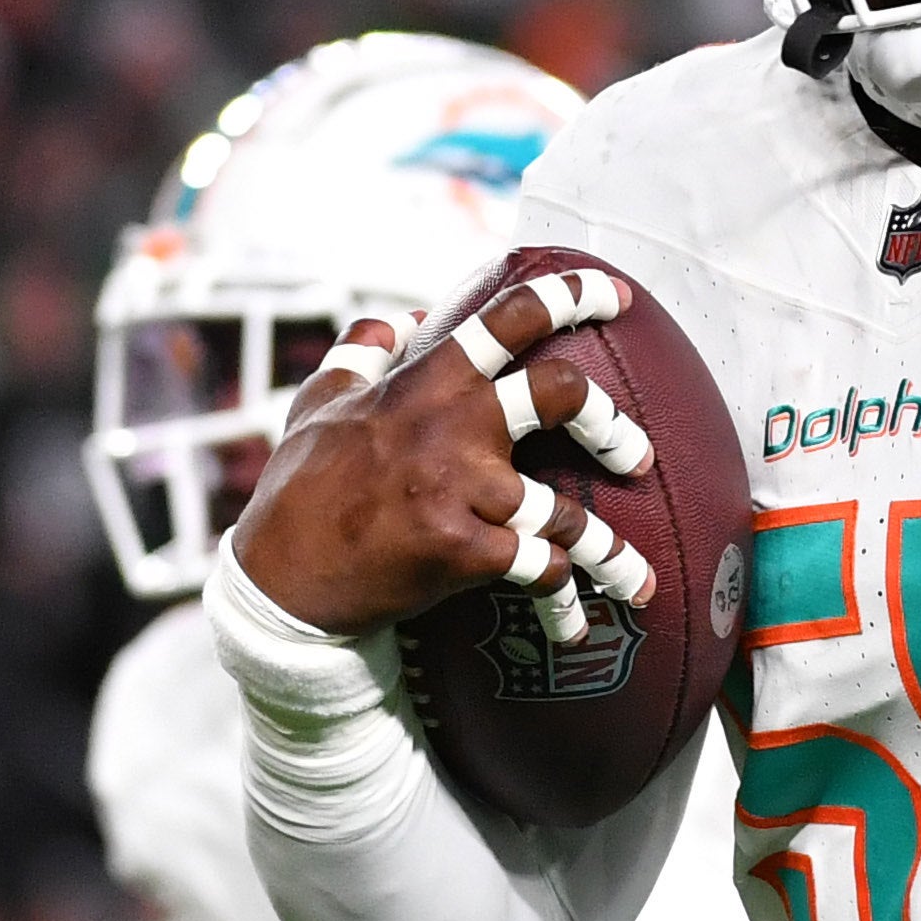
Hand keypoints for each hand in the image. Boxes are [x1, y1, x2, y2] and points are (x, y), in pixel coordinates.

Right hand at [226, 258, 657, 643]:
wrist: (281, 580)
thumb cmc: (301, 487)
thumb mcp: (320, 402)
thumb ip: (364, 351)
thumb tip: (406, 318)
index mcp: (423, 383)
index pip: (507, 318)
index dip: (569, 296)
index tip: (616, 295)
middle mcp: (452, 427)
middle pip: (561, 392)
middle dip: (612, 422)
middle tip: (637, 456)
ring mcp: (462, 490)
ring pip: (567, 512)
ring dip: (612, 553)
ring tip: (638, 580)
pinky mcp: (464, 552)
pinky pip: (538, 570)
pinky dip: (561, 597)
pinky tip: (573, 626)